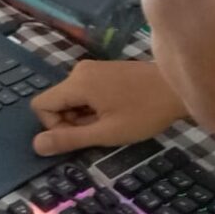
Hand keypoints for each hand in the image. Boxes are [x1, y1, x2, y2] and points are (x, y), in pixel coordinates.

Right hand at [30, 60, 187, 155]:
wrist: (178, 89)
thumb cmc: (144, 113)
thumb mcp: (106, 133)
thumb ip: (69, 139)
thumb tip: (36, 146)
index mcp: (76, 83)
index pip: (41, 105)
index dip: (54, 126)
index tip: (82, 135)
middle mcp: (79, 70)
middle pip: (56, 102)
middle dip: (71, 122)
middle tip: (101, 130)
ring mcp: (92, 68)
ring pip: (70, 98)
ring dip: (83, 116)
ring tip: (112, 120)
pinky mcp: (104, 70)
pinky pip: (84, 91)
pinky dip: (93, 106)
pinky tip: (116, 111)